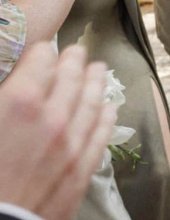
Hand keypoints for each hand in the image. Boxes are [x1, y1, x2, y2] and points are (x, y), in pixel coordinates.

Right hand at [0, 44, 114, 219]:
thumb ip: (0, 104)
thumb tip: (11, 92)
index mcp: (19, 103)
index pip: (41, 60)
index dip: (42, 52)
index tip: (44, 49)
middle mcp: (52, 118)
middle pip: (70, 77)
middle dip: (73, 62)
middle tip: (77, 52)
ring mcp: (72, 144)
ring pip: (91, 101)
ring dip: (95, 82)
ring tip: (98, 70)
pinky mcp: (82, 169)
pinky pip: (100, 133)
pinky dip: (105, 115)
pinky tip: (108, 107)